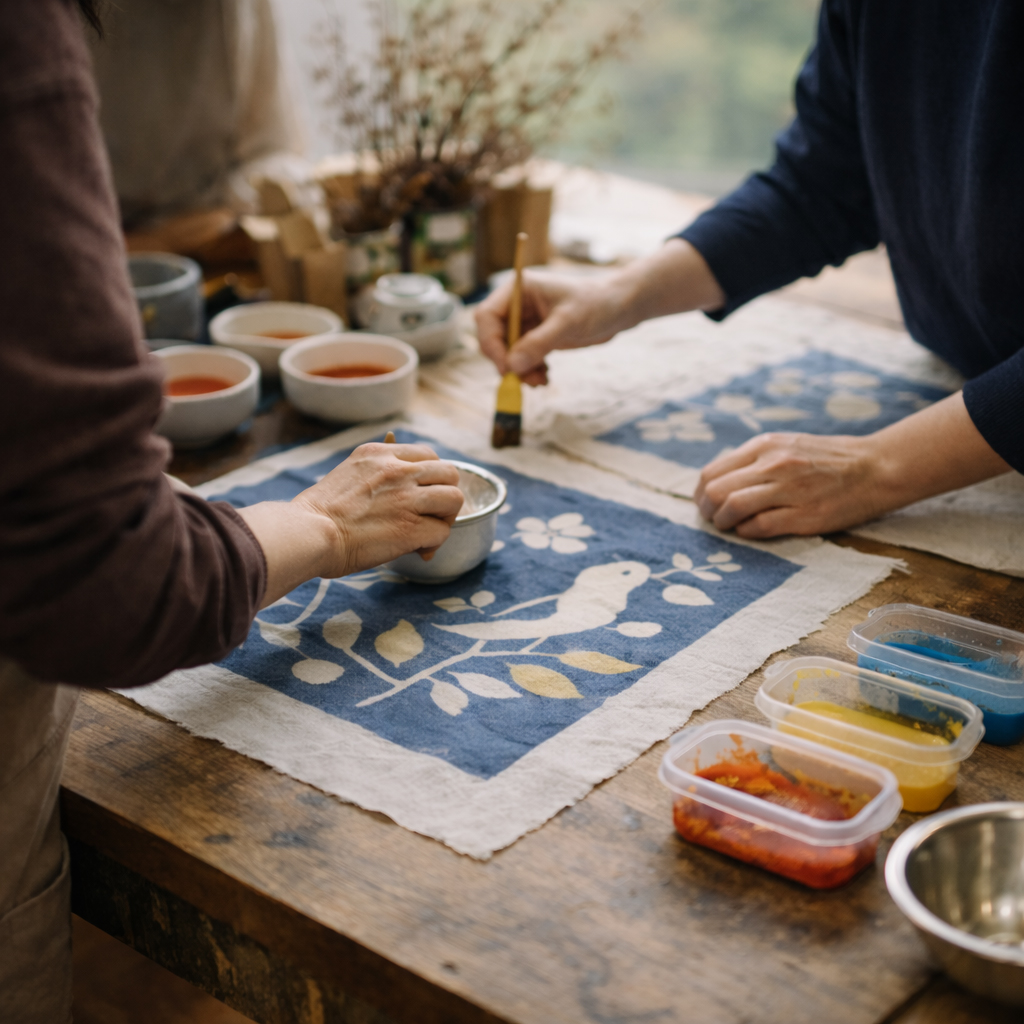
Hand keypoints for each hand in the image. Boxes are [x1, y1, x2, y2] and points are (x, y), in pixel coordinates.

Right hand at [294, 442, 462, 574]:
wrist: (307, 533)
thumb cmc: (318, 514)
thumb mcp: (348, 474)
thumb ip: (376, 475)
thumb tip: (400, 493)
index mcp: (380, 454)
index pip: (428, 455)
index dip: (431, 478)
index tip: (421, 495)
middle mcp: (397, 470)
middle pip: (450, 472)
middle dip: (445, 496)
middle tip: (430, 516)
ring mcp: (406, 498)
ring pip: (454, 499)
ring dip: (445, 518)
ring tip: (427, 532)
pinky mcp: (410, 527)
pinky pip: (442, 532)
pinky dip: (434, 543)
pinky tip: (418, 550)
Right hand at [474, 239, 724, 385]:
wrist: (619, 309)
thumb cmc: (597, 304)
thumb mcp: (568, 323)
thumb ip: (538, 343)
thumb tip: (512, 366)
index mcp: (519, 289)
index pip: (487, 316)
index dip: (491, 342)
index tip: (506, 367)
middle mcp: (518, 305)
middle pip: (493, 337)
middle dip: (507, 361)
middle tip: (523, 380)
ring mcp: (526, 322)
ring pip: (507, 352)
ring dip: (519, 370)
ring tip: (539, 381)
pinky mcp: (536, 338)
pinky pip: (522, 359)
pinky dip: (529, 371)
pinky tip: (544, 378)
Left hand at [694, 392, 1012, 538]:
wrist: (877, 467)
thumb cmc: (828, 460)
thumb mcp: (786, 445)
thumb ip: (753, 460)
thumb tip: (717, 483)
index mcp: (765, 446)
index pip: (712, 472)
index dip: (701, 494)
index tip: (706, 504)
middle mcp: (773, 465)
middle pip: (715, 492)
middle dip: (707, 511)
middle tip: (713, 520)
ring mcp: (789, 490)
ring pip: (732, 508)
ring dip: (723, 524)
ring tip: (729, 527)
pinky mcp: (804, 515)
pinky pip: (759, 527)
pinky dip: (747, 533)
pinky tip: (751, 532)